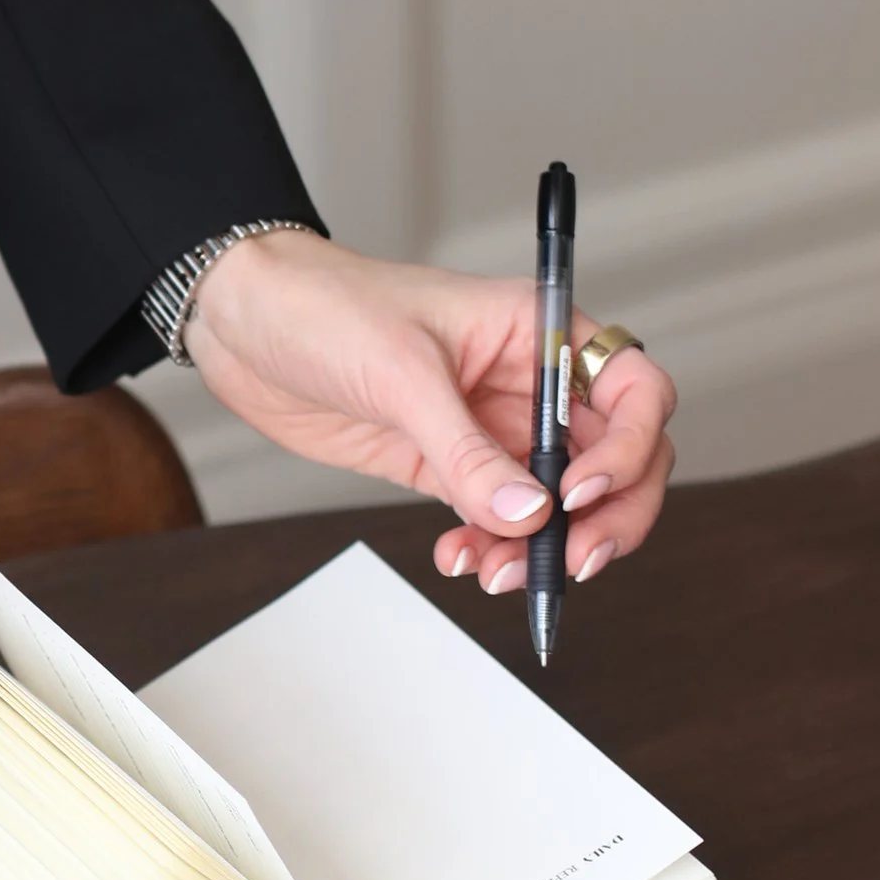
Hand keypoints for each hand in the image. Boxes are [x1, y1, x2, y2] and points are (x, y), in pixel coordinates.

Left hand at [183, 232, 677, 596]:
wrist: (245, 323)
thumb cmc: (325, 306)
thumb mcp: (401, 373)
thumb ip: (466, 450)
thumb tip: (528, 514)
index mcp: (539, 332)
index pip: (634, 392)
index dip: (628, 449)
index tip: (581, 492)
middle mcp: (528, 382)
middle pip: (616, 459)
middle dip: (606, 517)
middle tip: (568, 562)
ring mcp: (492, 428)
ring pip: (560, 503)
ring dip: (543, 548)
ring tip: (495, 572)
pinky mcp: (450, 466)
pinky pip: (499, 519)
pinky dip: (494, 549)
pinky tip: (459, 559)